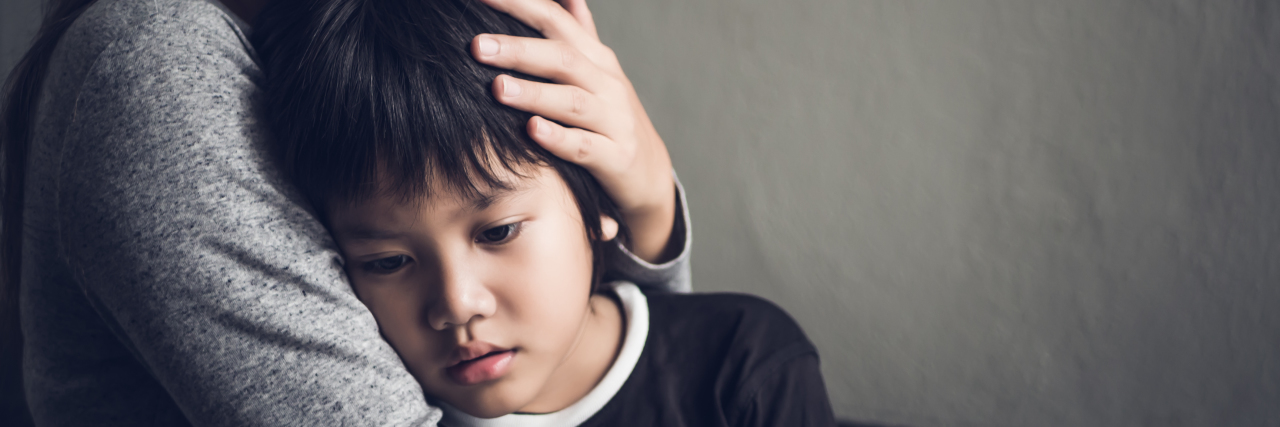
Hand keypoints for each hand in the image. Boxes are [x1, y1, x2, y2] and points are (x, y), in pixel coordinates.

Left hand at [472, 0, 678, 262]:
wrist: (649, 172)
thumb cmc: (610, 116)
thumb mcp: (598, 71)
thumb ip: (579, 33)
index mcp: (596, 58)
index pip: (556, 21)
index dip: (520, 6)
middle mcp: (607, 84)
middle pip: (563, 59)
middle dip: (520, 51)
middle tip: (477, 47)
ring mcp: (615, 120)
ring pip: (573, 102)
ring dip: (535, 94)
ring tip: (497, 88)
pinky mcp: (616, 157)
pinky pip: (585, 147)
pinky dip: (559, 138)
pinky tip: (532, 130)